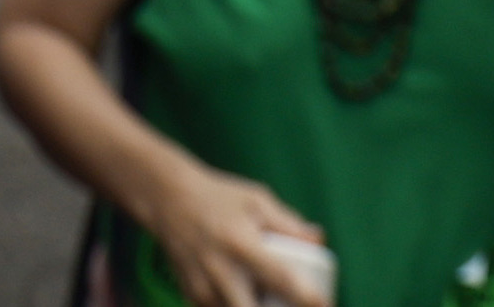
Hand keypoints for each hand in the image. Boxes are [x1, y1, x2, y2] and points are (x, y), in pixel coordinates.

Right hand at [138, 159, 323, 306]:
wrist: (167, 199)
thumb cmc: (219, 197)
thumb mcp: (256, 200)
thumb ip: (289, 223)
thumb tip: (319, 241)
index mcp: (240, 243)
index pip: (281, 278)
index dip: (307, 297)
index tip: (325, 305)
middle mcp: (220, 270)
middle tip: (292, 303)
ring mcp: (203, 287)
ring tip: (268, 294)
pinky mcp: (192, 297)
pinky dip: (237, 304)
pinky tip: (244, 292)